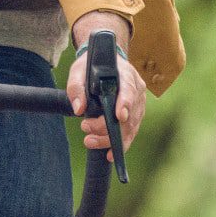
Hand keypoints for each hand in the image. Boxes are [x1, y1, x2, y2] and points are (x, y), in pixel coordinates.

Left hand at [66, 46, 146, 160]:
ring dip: (110, 138)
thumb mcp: (79, 70)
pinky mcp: (136, 115)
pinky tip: (109, 154)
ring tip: (90, 141)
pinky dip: (120, 144)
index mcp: (126, 75)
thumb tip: (79, 109)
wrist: (105, 63)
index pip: (129, 90)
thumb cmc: (93, 66)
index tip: (119, 116)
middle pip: (128, 114)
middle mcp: (137, 90)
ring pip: (130, 127)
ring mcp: (139, 104)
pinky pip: (131, 132)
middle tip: (85, 128)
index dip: (125, 104)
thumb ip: (76, 87)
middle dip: (107, 127)